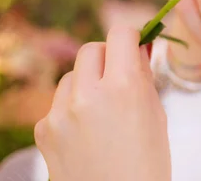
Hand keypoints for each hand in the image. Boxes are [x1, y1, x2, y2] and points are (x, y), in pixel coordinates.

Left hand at [34, 26, 170, 180]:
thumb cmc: (147, 166)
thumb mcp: (156, 116)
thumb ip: (143, 78)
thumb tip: (139, 47)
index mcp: (124, 88)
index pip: (120, 34)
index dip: (131, 35)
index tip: (136, 42)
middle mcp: (88, 94)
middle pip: (91, 49)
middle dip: (108, 56)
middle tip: (120, 74)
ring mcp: (60, 113)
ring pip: (72, 76)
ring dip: (87, 82)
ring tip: (103, 110)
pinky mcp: (44, 130)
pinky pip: (58, 103)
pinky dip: (72, 108)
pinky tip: (86, 131)